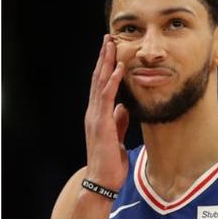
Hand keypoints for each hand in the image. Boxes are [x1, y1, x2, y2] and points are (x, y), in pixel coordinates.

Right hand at [84, 34, 128, 190]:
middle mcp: (93, 113)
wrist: (102, 180)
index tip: (111, 51)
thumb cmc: (109, 163)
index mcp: (97, 116)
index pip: (100, 86)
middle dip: (103, 58)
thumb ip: (119, 121)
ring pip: (99, 84)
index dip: (105, 67)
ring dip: (106, 63)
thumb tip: (123, 107)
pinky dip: (112, 82)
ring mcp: (95, 117)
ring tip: (111, 44)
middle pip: (97, 79)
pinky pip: (106, 98)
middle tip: (108, 38)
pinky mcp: (100, 123)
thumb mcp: (117, 137)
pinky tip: (118, 68)